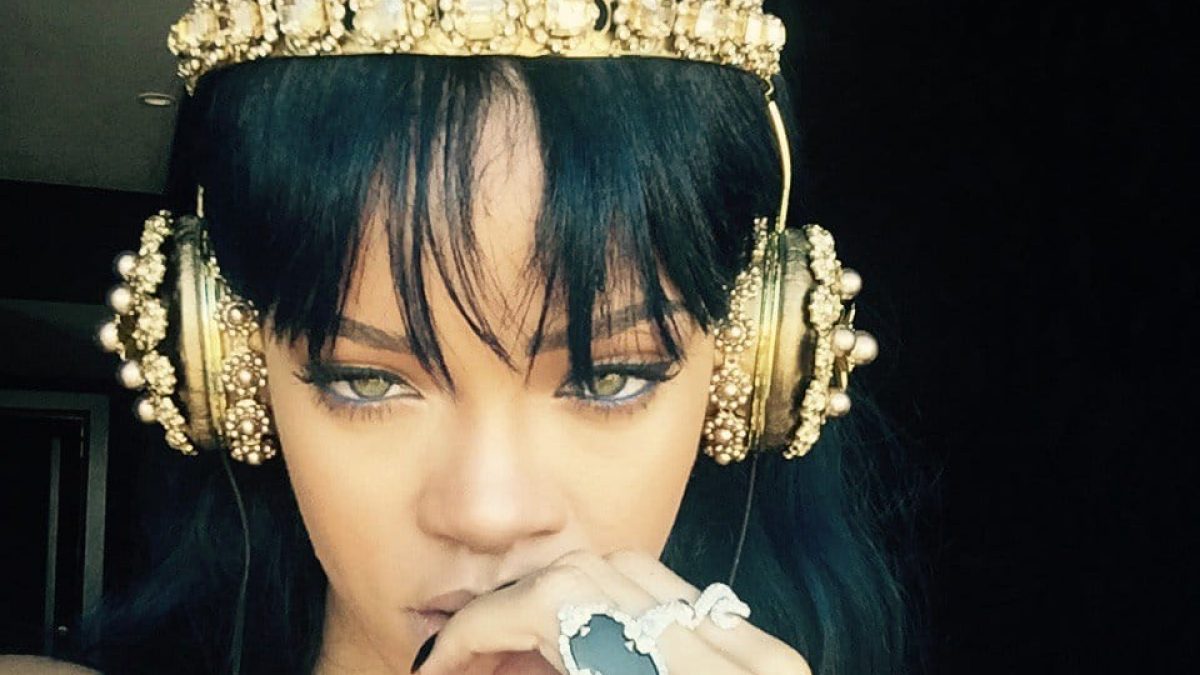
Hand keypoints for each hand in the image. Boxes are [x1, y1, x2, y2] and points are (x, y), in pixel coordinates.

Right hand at [413, 549, 811, 673]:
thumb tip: (461, 670)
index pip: (551, 604)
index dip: (475, 632)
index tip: (434, 669)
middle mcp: (732, 655)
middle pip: (585, 578)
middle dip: (507, 617)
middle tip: (467, 667)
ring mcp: (758, 650)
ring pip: (627, 571)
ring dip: (556, 604)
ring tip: (514, 656)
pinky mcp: (764, 655)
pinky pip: (672, 597)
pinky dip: (614, 609)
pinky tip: (580, 645)